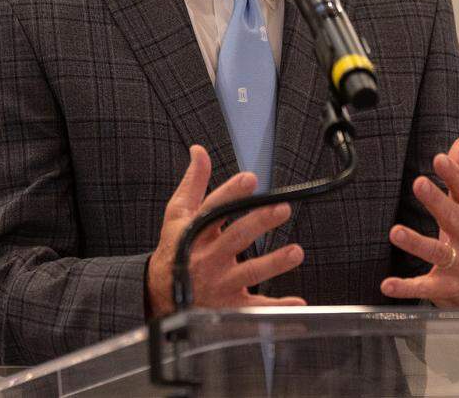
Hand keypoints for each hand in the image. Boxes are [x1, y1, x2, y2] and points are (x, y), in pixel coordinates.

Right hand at [146, 145, 306, 317]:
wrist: (161, 294)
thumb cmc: (174, 248)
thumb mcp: (177, 214)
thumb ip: (193, 182)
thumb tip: (199, 150)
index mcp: (195, 232)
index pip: (213, 209)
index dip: (230, 193)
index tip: (249, 179)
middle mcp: (207, 257)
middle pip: (236, 238)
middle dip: (259, 223)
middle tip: (282, 209)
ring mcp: (220, 283)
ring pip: (250, 272)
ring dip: (274, 263)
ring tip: (296, 252)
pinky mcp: (230, 305)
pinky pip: (255, 307)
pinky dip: (277, 306)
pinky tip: (297, 300)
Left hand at [380, 136, 458, 306]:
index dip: (456, 176)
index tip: (439, 159)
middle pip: (455, 220)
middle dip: (438, 202)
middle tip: (419, 183)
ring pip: (440, 253)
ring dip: (417, 242)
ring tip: (395, 232)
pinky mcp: (446, 289)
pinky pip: (425, 287)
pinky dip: (406, 287)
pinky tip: (387, 284)